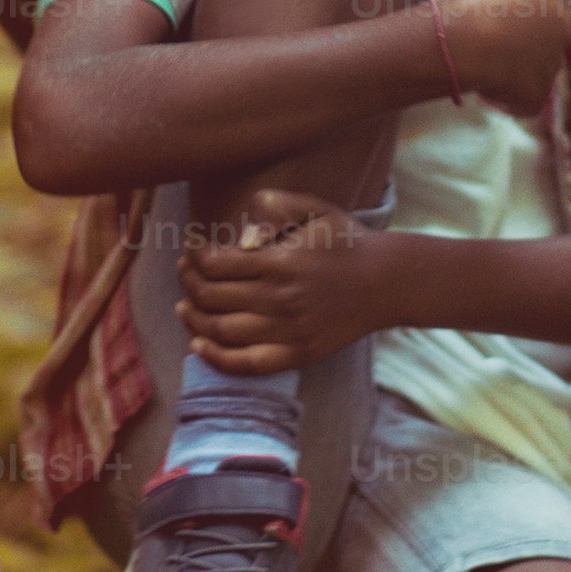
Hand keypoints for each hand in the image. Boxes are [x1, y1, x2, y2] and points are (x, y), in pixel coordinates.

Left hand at [178, 188, 380, 373]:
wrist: (385, 282)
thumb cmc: (344, 241)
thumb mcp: (314, 207)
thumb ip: (272, 207)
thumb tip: (240, 239)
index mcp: (281, 261)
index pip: (216, 264)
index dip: (194, 255)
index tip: (192, 248)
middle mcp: (281, 299)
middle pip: (211, 297)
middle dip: (188, 282)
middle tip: (185, 271)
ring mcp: (289, 331)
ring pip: (221, 331)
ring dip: (193, 318)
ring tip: (185, 305)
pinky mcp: (298, 354)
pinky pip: (245, 364)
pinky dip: (215, 357)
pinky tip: (198, 344)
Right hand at [431, 0, 570, 119]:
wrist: (466, 42)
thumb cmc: (469, 5)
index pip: (544, 3)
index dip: (520, 14)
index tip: (500, 19)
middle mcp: (561, 28)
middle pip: (546, 38)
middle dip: (524, 43)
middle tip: (496, 46)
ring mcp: (553, 63)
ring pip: (537, 69)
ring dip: (518, 70)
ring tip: (488, 69)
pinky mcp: (540, 93)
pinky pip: (524, 98)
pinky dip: (507, 98)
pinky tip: (486, 90)